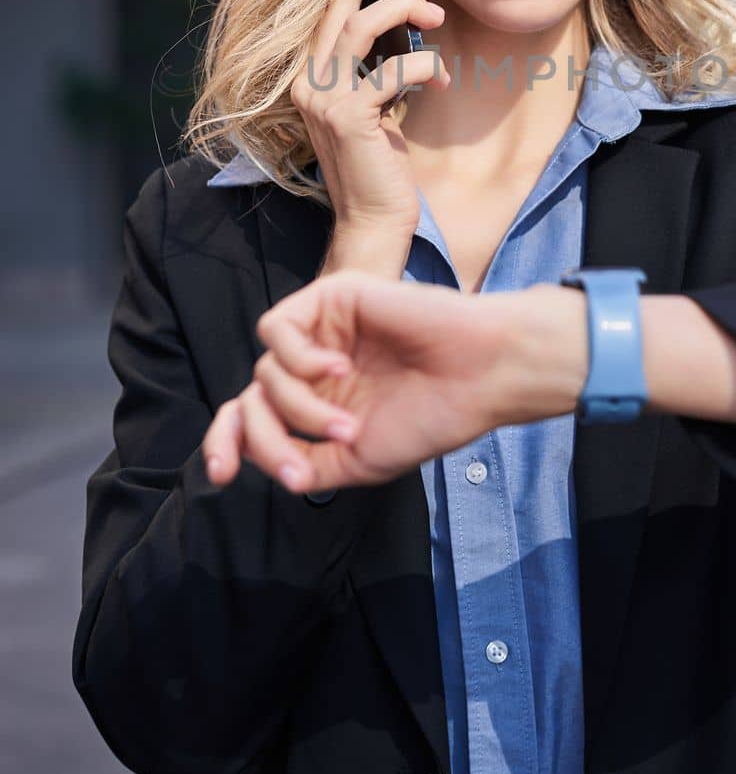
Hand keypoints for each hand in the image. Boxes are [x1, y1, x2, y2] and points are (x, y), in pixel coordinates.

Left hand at [202, 273, 584, 493]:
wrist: (477, 376)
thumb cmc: (430, 416)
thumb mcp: (354, 463)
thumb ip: (300, 461)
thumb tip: (254, 457)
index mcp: (321, 401)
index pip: (253, 417)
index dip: (227, 443)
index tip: (220, 476)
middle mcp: (316, 366)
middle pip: (250, 398)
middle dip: (262, 439)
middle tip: (301, 466)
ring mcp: (322, 332)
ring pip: (264, 372)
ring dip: (300, 408)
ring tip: (347, 424)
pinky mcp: (332, 296)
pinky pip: (277, 329)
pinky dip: (298, 360)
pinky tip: (339, 369)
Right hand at [289, 0, 449, 237]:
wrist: (373, 226)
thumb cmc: (380, 170)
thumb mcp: (378, 110)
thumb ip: (379, 72)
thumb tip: (413, 33)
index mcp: (313, 75)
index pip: (330, 8)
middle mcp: (307, 81)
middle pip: (337, 4)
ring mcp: (323, 98)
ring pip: (360, 27)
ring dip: (404, 12)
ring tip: (437, 18)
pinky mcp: (348, 117)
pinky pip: (393, 72)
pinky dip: (423, 68)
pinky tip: (440, 80)